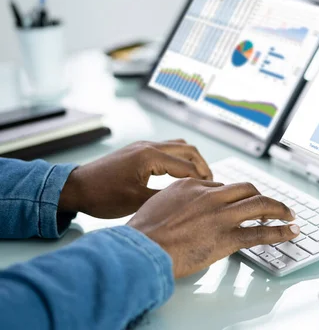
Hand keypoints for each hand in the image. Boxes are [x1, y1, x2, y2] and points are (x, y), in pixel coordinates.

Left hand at [59, 140, 211, 217]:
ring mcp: (143, 146)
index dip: (203, 181)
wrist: (75, 188)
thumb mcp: (136, 202)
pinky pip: (167, 149)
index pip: (187, 167)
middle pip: (188, 150)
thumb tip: (189, 200)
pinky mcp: (137, 150)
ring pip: (178, 146)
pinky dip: (179, 159)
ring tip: (199, 178)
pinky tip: (180, 174)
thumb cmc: (102, 196)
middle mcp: (149, 146)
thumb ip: (165, 198)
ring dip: (192, 160)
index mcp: (150, 157)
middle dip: (203, 166)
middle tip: (211, 184)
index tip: (214, 193)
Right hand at [127, 179, 298, 277]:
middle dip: (262, 196)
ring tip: (290, 214)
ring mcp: (221, 215)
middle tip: (271, 205)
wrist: (141, 248)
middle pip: (247, 189)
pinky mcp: (227, 237)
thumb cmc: (144, 231)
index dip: (233, 196)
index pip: (222, 186)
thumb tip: (189, 207)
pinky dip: (280, 231)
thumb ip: (179, 200)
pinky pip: (260, 233)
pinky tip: (290, 232)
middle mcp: (210, 195)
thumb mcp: (159, 202)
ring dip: (279, 209)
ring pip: (260, 204)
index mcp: (192, 184)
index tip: (239, 203)